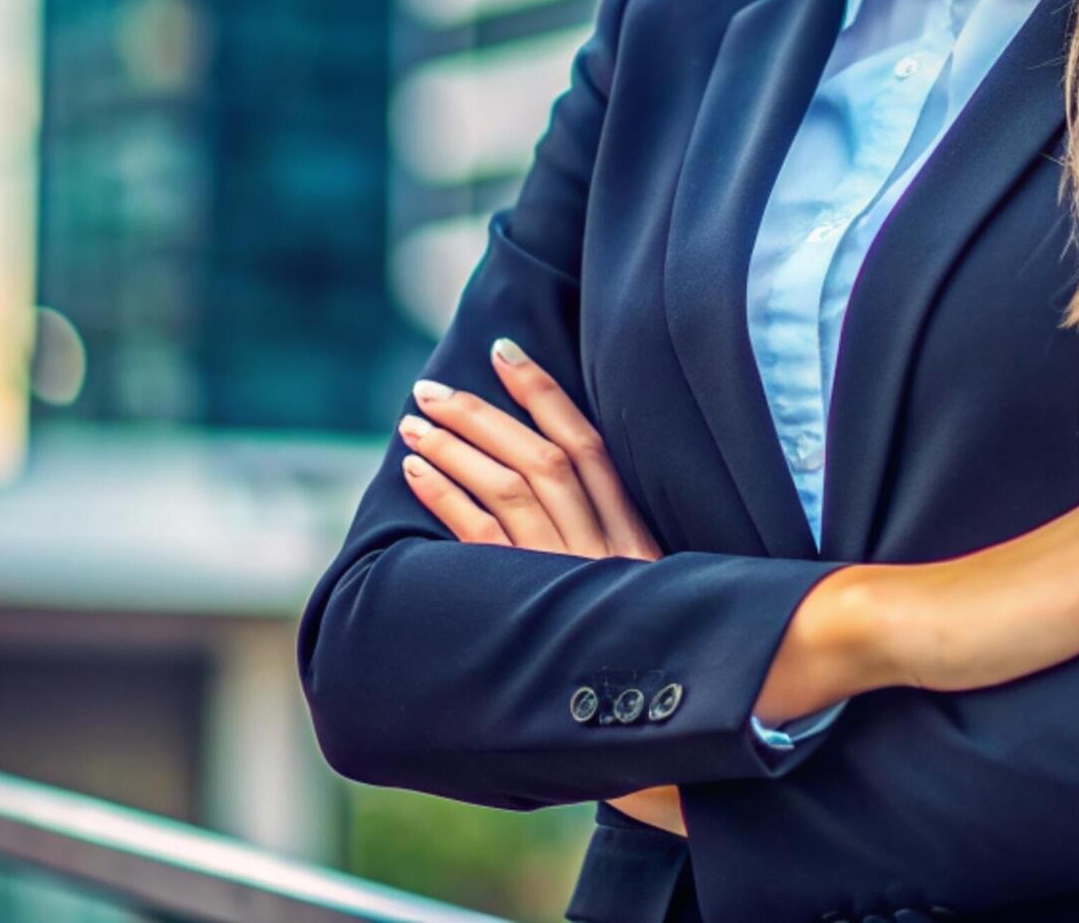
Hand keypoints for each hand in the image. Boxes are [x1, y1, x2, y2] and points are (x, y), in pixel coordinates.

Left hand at [399, 338, 682, 835]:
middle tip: (432, 388)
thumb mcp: (645, 589)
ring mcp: (568, 576)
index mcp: (634, 533)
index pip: (587, 444)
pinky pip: (482, 543)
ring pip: (507, 491)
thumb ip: (610, 541)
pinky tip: (418, 474)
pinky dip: (447, 500)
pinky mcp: (535, 606)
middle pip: (539, 458)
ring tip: (413, 424)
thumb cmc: (648, 650)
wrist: (665, 725)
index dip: (545, 393)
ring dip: (456, 450)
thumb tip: (560, 483)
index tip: (506, 353)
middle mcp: (603, 546)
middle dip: (483, 415)